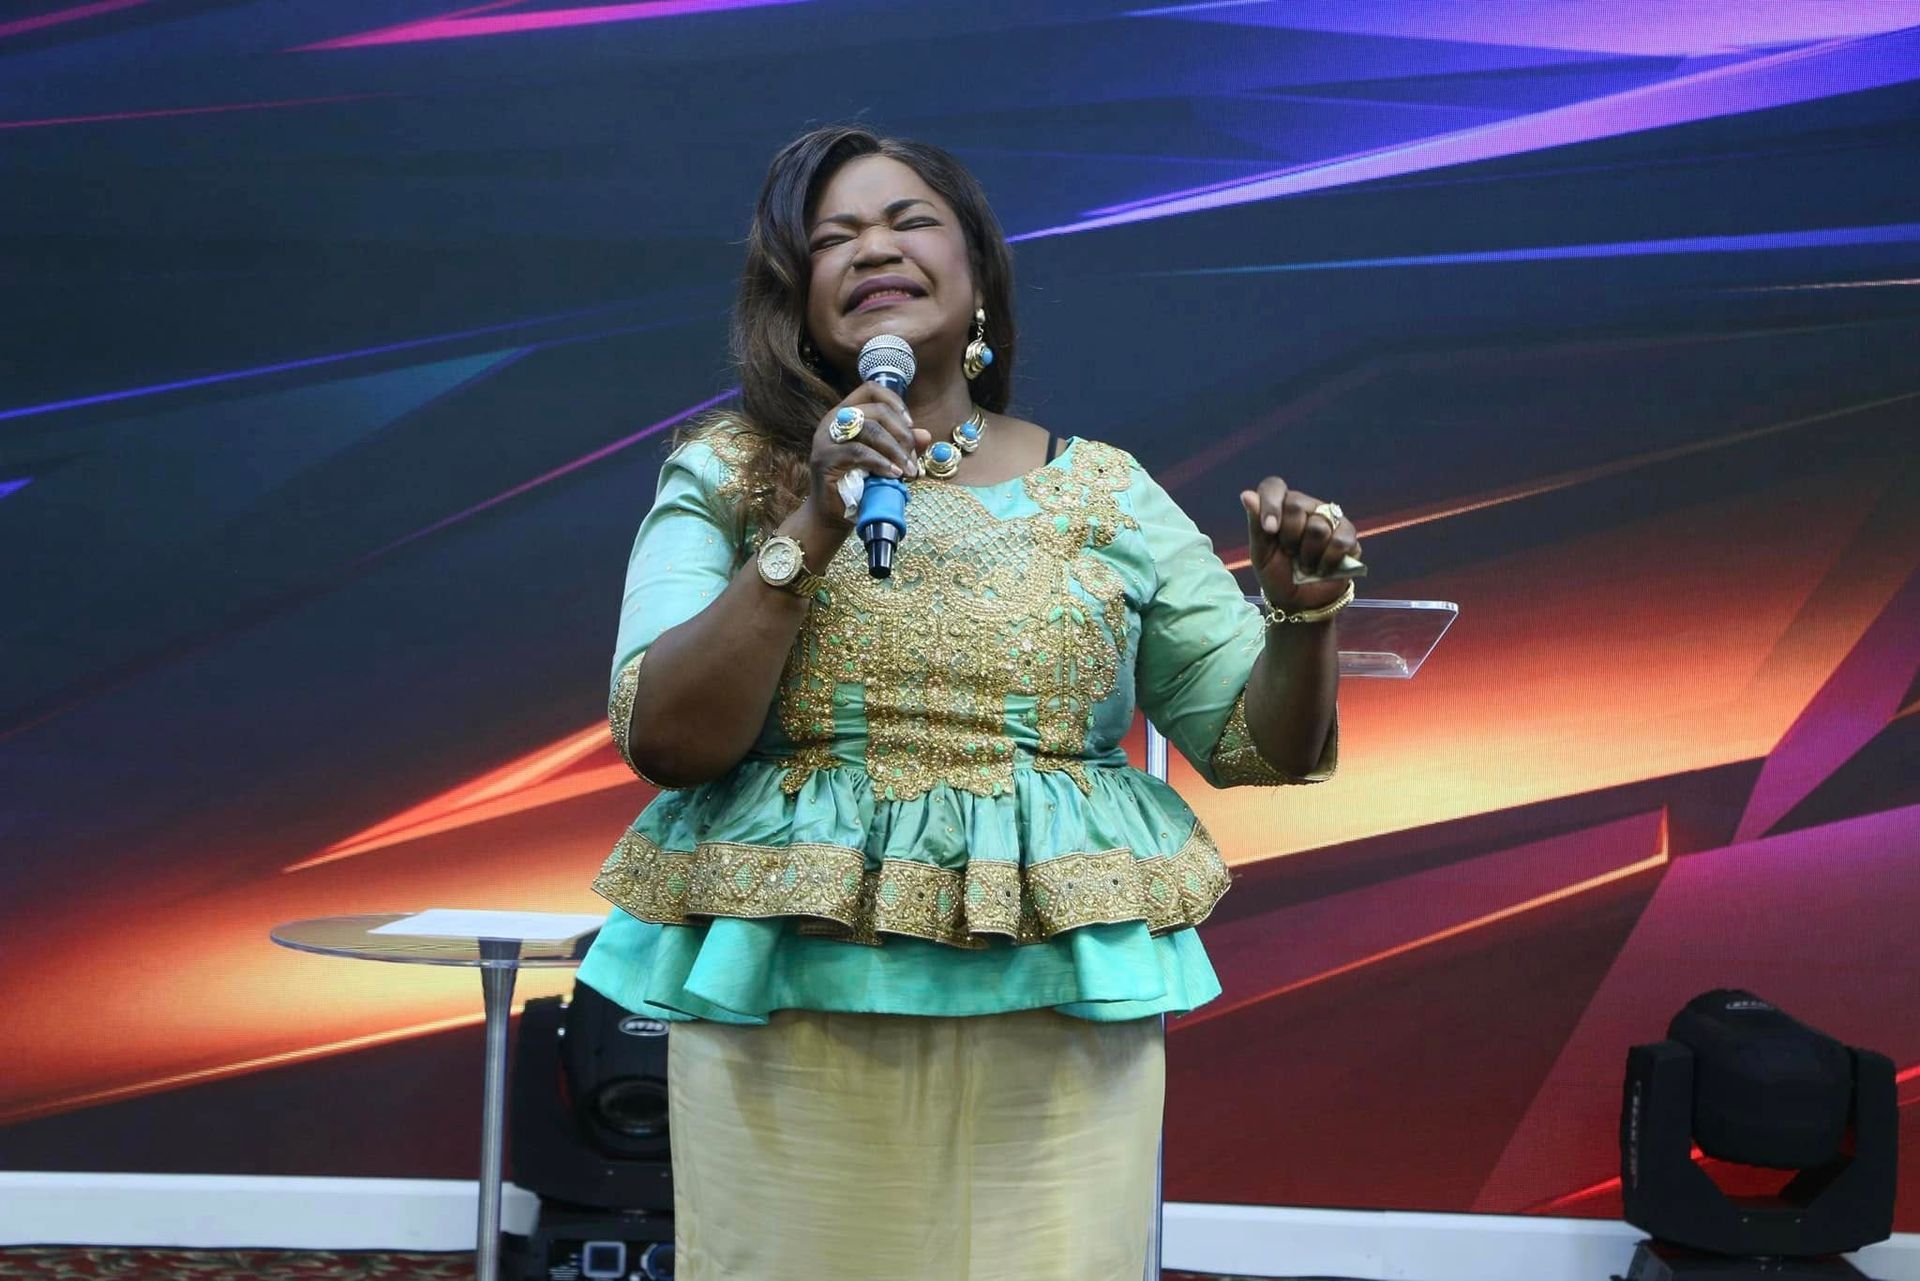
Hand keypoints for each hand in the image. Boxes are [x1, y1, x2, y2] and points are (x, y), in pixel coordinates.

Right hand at [805, 384, 932, 526]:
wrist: (833, 516)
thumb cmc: (859, 485)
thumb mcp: (886, 461)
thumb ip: (903, 446)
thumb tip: (925, 435)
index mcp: (846, 414)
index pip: (871, 390)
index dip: (895, 402)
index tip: (911, 425)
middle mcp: (833, 421)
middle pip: (876, 410)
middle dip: (902, 434)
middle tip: (913, 459)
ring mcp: (826, 439)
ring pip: (869, 429)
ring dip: (895, 450)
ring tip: (907, 471)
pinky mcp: (825, 459)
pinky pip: (859, 452)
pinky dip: (881, 463)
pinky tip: (893, 475)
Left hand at [1240, 478, 1361, 611]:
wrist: (1300, 602)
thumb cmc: (1277, 574)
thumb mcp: (1261, 553)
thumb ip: (1256, 524)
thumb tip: (1247, 494)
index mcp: (1281, 507)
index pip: (1274, 487)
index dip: (1271, 505)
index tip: (1270, 529)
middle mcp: (1307, 507)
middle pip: (1297, 505)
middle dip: (1289, 537)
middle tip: (1289, 553)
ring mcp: (1330, 519)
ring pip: (1318, 526)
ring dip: (1308, 554)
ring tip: (1306, 565)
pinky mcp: (1349, 536)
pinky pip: (1339, 541)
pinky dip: (1327, 561)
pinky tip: (1322, 569)